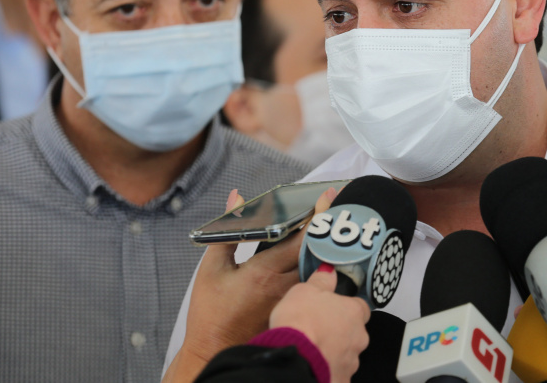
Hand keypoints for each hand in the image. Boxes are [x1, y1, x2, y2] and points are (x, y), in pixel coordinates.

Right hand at [164, 187, 337, 382]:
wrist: (215, 350)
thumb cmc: (211, 312)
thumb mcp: (212, 268)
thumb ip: (228, 232)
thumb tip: (237, 199)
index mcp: (263, 271)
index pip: (299, 238)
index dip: (316, 215)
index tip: (328, 196)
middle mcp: (284, 286)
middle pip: (316, 250)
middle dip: (327, 227)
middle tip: (336, 206)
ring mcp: (293, 301)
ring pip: (318, 269)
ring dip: (324, 247)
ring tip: (331, 226)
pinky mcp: (296, 312)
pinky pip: (314, 286)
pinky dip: (319, 268)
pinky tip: (320, 255)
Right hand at [270, 267, 369, 382]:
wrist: (293, 358)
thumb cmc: (300, 323)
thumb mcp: (305, 290)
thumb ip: (321, 280)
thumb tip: (328, 271)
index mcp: (353, 312)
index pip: (360, 307)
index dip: (347, 307)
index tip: (335, 308)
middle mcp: (358, 338)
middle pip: (354, 333)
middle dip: (340, 332)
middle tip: (318, 330)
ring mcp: (351, 362)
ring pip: (346, 355)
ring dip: (333, 352)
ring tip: (312, 349)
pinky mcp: (341, 380)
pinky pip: (337, 373)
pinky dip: (328, 370)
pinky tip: (314, 366)